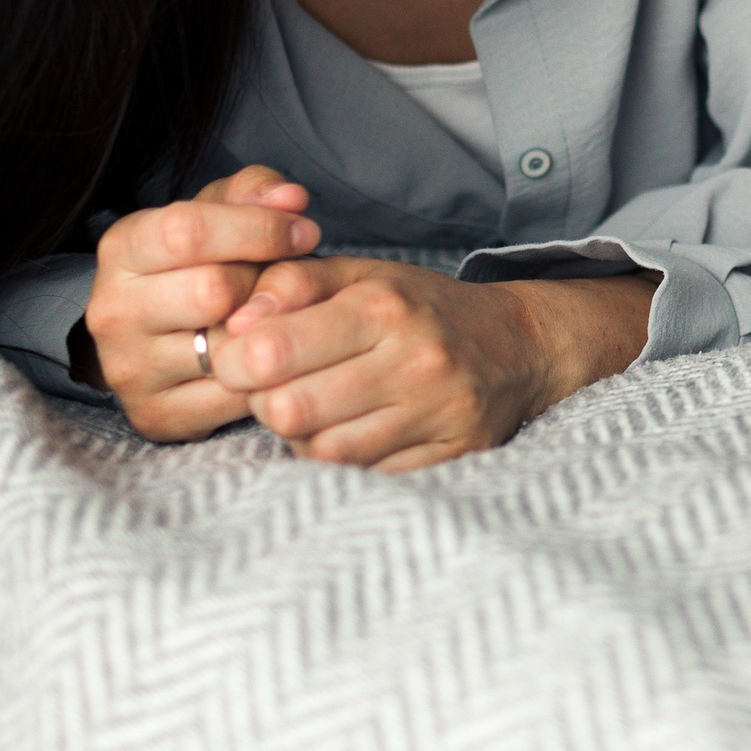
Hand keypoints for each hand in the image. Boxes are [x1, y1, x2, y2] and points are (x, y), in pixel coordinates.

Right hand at [85, 166, 320, 440]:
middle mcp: (112, 311)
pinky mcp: (156, 416)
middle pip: (213, 290)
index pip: (189, 230)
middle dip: (264, 283)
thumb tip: (292, 198)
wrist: (155, 337)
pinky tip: (271, 357)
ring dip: (269, 333)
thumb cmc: (199, 263)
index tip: (306, 233)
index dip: (261, 228)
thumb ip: (253, 191)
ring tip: (277, 319)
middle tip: (285, 284)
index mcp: (121, 248)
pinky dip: (267, 377)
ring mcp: (129, 370)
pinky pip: (235, 396)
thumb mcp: (217, 211)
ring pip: (227, 348)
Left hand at [213, 260, 657, 472]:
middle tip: (273, 388)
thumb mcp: (360, 275)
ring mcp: (438, 413)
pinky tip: (351, 431)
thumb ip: (290, 283)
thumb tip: (232, 324)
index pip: (270, 351)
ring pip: (322, 451)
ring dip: (302, 436)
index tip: (240, 357)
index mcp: (384, 305)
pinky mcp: (452, 455)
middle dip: (265, 402)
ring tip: (315, 409)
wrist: (518, 346)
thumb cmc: (420, 310)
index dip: (234, 360)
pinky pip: (365, 476)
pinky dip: (344, 460)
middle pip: (288, 409)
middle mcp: (415, 359)